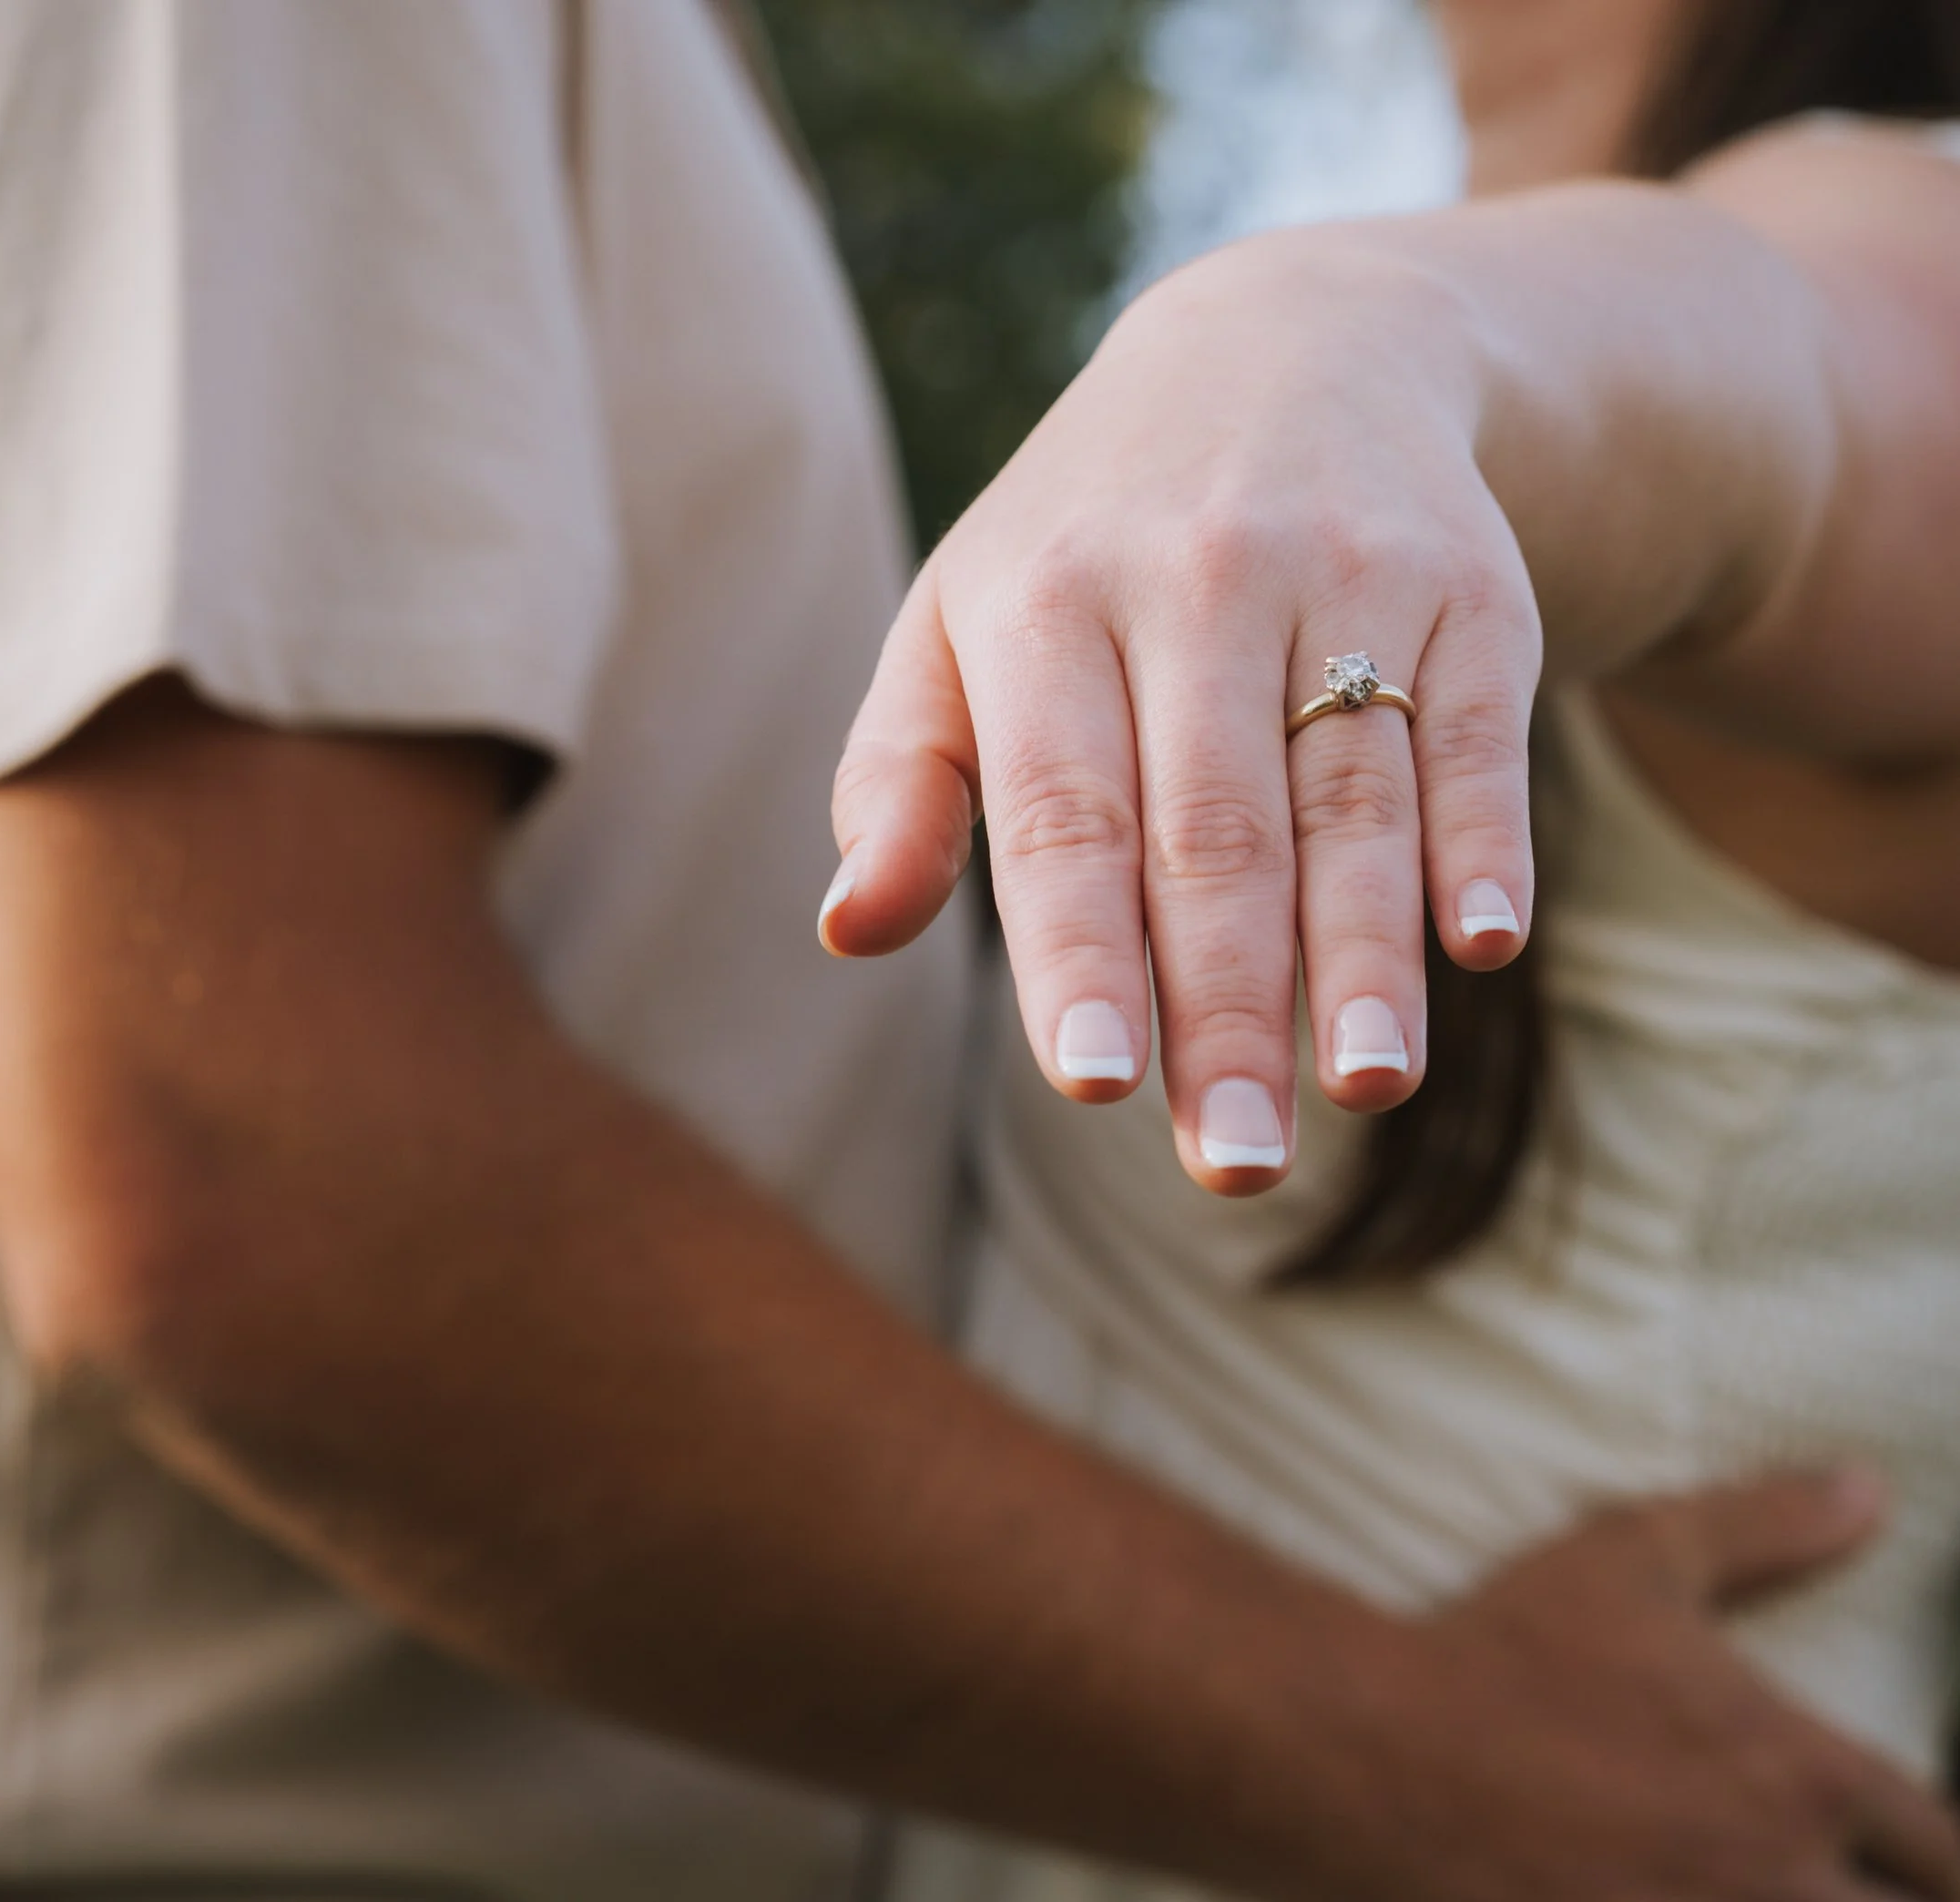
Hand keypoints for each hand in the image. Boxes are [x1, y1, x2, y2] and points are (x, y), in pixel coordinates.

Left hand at [823, 239, 1539, 1193]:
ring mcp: (1342, 576)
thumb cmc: (1083, 543)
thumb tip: (847, 932)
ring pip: (1352, 794)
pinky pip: (1477, 728)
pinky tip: (1480, 943)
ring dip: (1361, 952)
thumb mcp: (957, 629)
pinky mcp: (1468, 583)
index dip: (1080, 951)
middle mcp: (1192, 582)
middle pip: (1213, 834)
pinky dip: (1483, 835)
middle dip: (1225, 1007)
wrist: (1287, 348)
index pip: (1063, 812)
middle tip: (1233, 1163)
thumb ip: (898, 781)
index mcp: (1043, 607)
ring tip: (1361, 1085)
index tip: (1097, 1083)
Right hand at [1289, 1470, 1959, 1901]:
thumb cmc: (1510, 1650)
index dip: (1940, 1850)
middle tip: (1855, 1878)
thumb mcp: (1636, 1558)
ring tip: (1763, 1887)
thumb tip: (1867, 1488)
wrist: (1380, 1753)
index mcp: (1802, 1777)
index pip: (1943, 1845)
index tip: (1919, 1848)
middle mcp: (1780, 1880)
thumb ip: (1763, 1526)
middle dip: (1894, 1898)